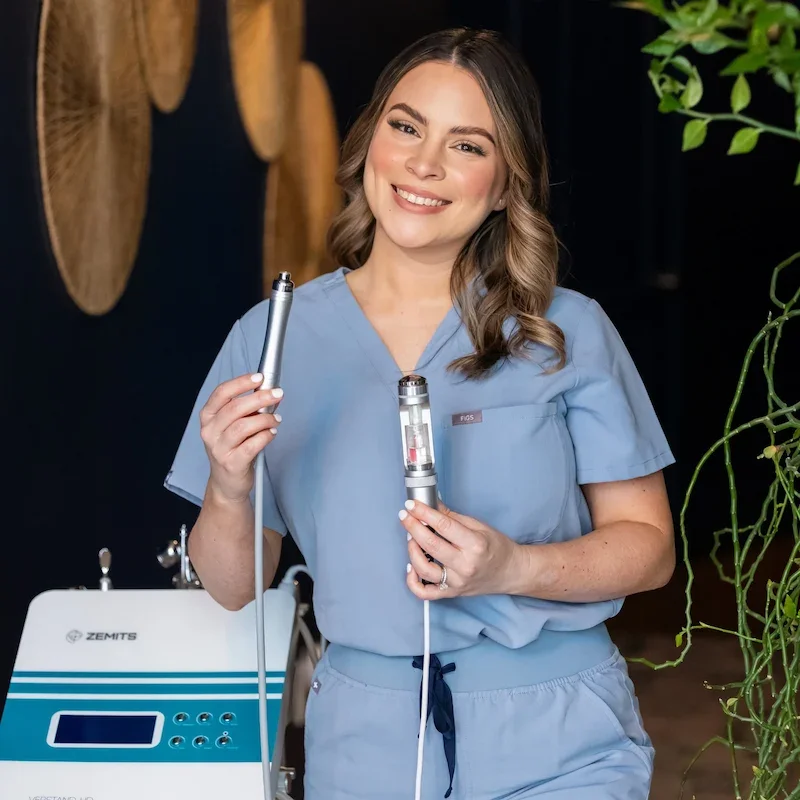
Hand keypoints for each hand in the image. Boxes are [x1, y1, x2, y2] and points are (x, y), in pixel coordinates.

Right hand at [199, 372, 282, 503]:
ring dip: (265, 419)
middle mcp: (210, 431)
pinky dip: (265, 436)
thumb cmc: (233, 448)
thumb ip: (248, 409)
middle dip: (260, 398)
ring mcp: (219, 449)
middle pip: (235, 408)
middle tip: (277, 394)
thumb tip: (269, 392)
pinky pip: (251, 445)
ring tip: (276, 419)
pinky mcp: (232, 463)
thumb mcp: (233, 425)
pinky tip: (272, 433)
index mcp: (208, 417)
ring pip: (243, 426)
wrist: (227, 482)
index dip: (241, 382)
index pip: (222, 393)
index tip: (260, 378)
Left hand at [399, 499, 519, 599]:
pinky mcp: (452, 593)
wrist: (510, 572)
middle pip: (430, 545)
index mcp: (475, 545)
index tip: (412, 505)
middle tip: (405, 515)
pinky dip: (413, 581)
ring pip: (424, 569)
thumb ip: (452, 517)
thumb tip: (430, 505)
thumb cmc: (496, 547)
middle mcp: (465, 566)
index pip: (443, 525)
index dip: (424, 513)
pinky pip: (425, 593)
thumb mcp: (479, 526)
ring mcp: (457, 582)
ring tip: (411, 538)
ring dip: (412, 551)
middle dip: (413, 527)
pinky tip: (411, 567)